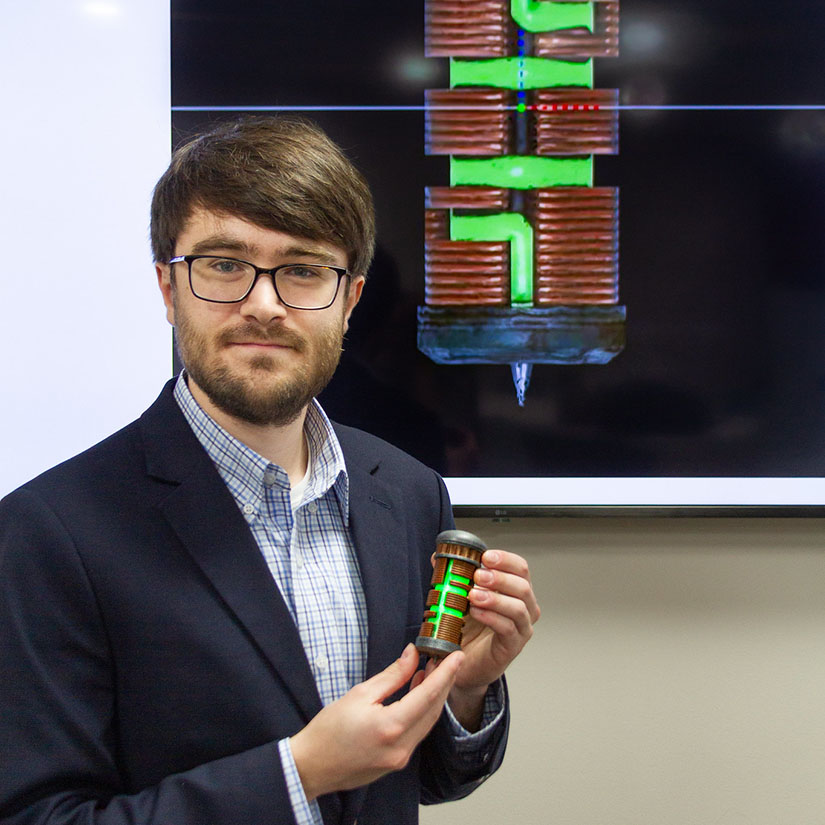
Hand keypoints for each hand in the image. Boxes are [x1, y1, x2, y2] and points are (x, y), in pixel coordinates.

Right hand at [289, 643, 462, 799]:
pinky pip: (417, 732)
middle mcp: (401, 747)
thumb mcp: (360, 694)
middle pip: (433, 710)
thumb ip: (392, 675)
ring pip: (427, 722)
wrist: (312, 766)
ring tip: (433, 671)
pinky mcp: (396, 762)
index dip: (446, 673)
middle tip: (449, 659)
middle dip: (444, 683)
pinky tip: (418, 693)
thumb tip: (412, 655)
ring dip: (433, 697)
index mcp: (392, 727)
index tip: (458, 656)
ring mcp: (400, 758)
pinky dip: (422, 711)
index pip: (429, 695)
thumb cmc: (329, 730)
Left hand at [447, 549, 539, 727]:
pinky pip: (508, 629)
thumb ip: (453, 576)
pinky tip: (476, 611)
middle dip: (499, 577)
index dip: (505, 560)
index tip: (485, 556)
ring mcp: (522, 628)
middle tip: (478, 575)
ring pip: (518, 607)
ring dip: (494, 597)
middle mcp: (525, 607)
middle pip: (523, 586)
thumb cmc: (469, 628)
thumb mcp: (461, 597)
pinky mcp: (513, 646)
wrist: (464, 662)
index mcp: (515, 590)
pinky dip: (491, 617)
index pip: (520, 568)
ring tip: (473, 594)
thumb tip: (438, 557)